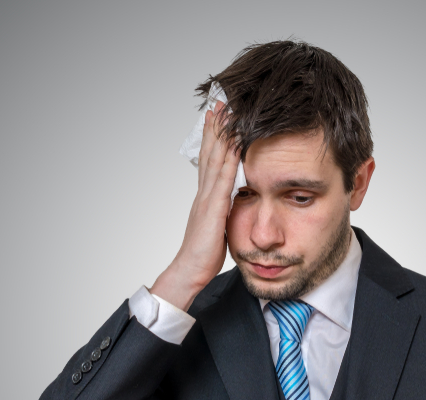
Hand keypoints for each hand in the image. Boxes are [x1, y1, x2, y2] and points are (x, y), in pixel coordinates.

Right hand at [151, 100, 239, 310]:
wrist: (189, 270)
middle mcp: (204, 193)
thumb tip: (232, 204)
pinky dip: (230, 160)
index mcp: (204, 197)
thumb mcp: (217, 227)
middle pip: (209, 153)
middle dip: (215, 128)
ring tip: (226, 113)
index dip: (212, 139)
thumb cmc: (203, 255)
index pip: (208, 161)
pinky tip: (236, 145)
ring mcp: (207, 199)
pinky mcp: (213, 209)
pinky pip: (224, 180)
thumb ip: (223, 212)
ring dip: (221, 136)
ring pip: (215, 160)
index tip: (216, 119)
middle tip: (219, 103)